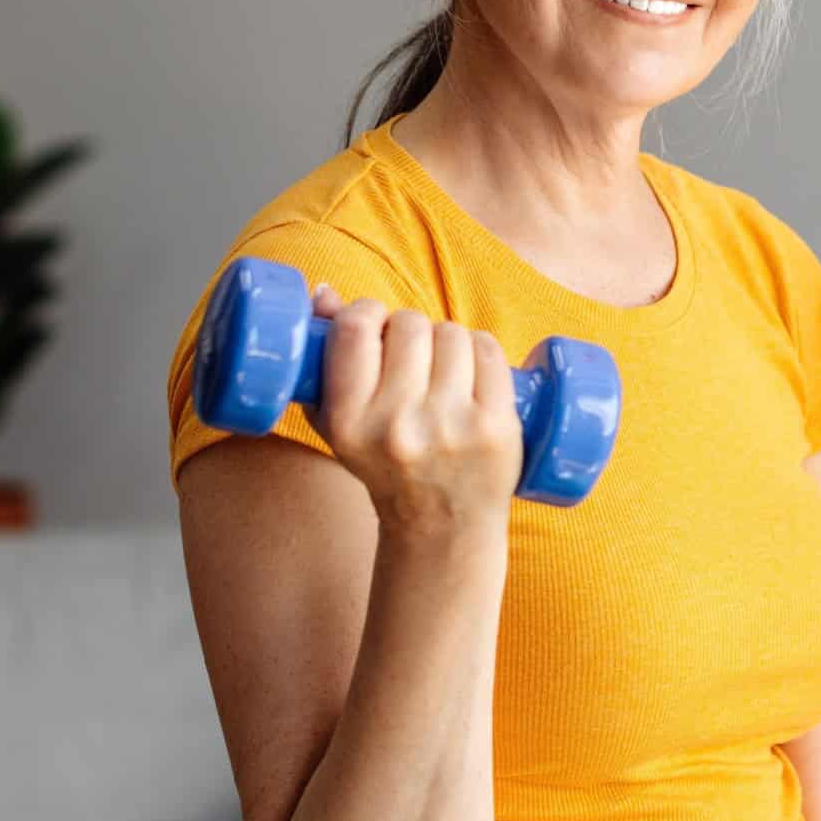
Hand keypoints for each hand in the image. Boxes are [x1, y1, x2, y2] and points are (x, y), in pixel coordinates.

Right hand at [308, 284, 522, 540]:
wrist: (443, 527)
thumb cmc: (386, 464)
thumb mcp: (340, 423)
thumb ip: (326, 357)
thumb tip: (325, 293)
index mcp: (349, 423)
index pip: (356, 331)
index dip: (368, 312)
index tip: (374, 324)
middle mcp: (397, 426)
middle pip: (409, 325)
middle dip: (411, 330)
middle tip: (413, 357)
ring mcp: (451, 426)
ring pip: (452, 333)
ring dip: (448, 340)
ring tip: (443, 369)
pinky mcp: (495, 427)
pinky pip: (489, 350)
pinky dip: (482, 351)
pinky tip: (473, 373)